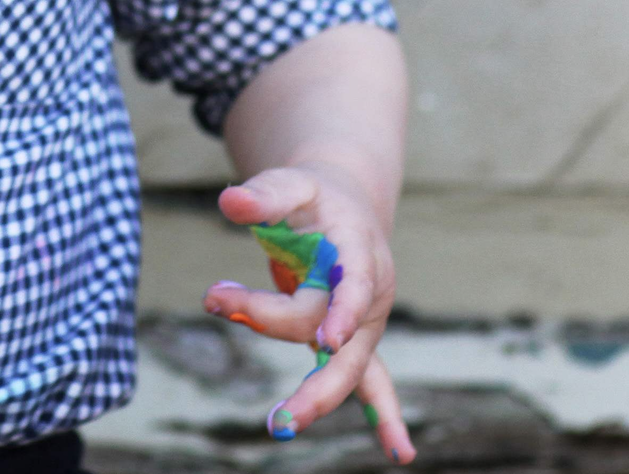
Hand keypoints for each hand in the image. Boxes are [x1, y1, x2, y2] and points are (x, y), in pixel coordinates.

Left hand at [203, 163, 413, 462]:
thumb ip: (264, 194)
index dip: (343, 311)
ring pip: (351, 369)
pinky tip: (400, 454)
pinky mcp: (354, 341)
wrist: (342, 203)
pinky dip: (384, 416)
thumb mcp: (289, 182)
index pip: (354, 283)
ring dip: (319, 397)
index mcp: (359, 250)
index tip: (326, 337)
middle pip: (342, 337)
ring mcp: (364, 323)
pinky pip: (373, 383)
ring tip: (280, 424)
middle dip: (306, 363)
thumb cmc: (311, 196)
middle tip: (262, 384)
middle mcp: (369, 293)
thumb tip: (229, 203)